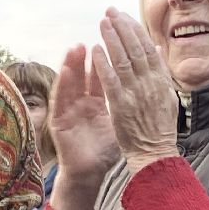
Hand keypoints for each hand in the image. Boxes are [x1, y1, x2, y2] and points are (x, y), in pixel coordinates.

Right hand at [50, 43, 122, 187]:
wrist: (89, 173)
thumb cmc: (106, 151)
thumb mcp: (122, 123)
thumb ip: (132, 102)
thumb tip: (150, 82)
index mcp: (98, 102)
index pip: (104, 74)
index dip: (110, 56)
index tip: (117, 38)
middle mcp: (82, 102)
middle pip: (85, 73)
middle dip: (91, 53)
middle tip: (94, 36)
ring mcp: (68, 110)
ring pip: (70, 83)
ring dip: (72, 64)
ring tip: (77, 46)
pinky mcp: (58, 122)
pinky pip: (59, 101)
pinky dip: (62, 85)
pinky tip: (65, 71)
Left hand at [95, 9, 180, 174]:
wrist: (154, 154)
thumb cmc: (160, 128)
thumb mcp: (167, 97)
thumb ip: (161, 72)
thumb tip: (157, 48)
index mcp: (161, 80)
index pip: (148, 48)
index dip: (135, 30)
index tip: (124, 16)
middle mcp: (150, 84)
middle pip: (135, 49)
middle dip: (122, 28)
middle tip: (110, 12)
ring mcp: (136, 94)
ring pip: (123, 60)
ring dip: (111, 39)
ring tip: (102, 23)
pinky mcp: (121, 105)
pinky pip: (111, 80)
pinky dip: (104, 63)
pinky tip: (96, 49)